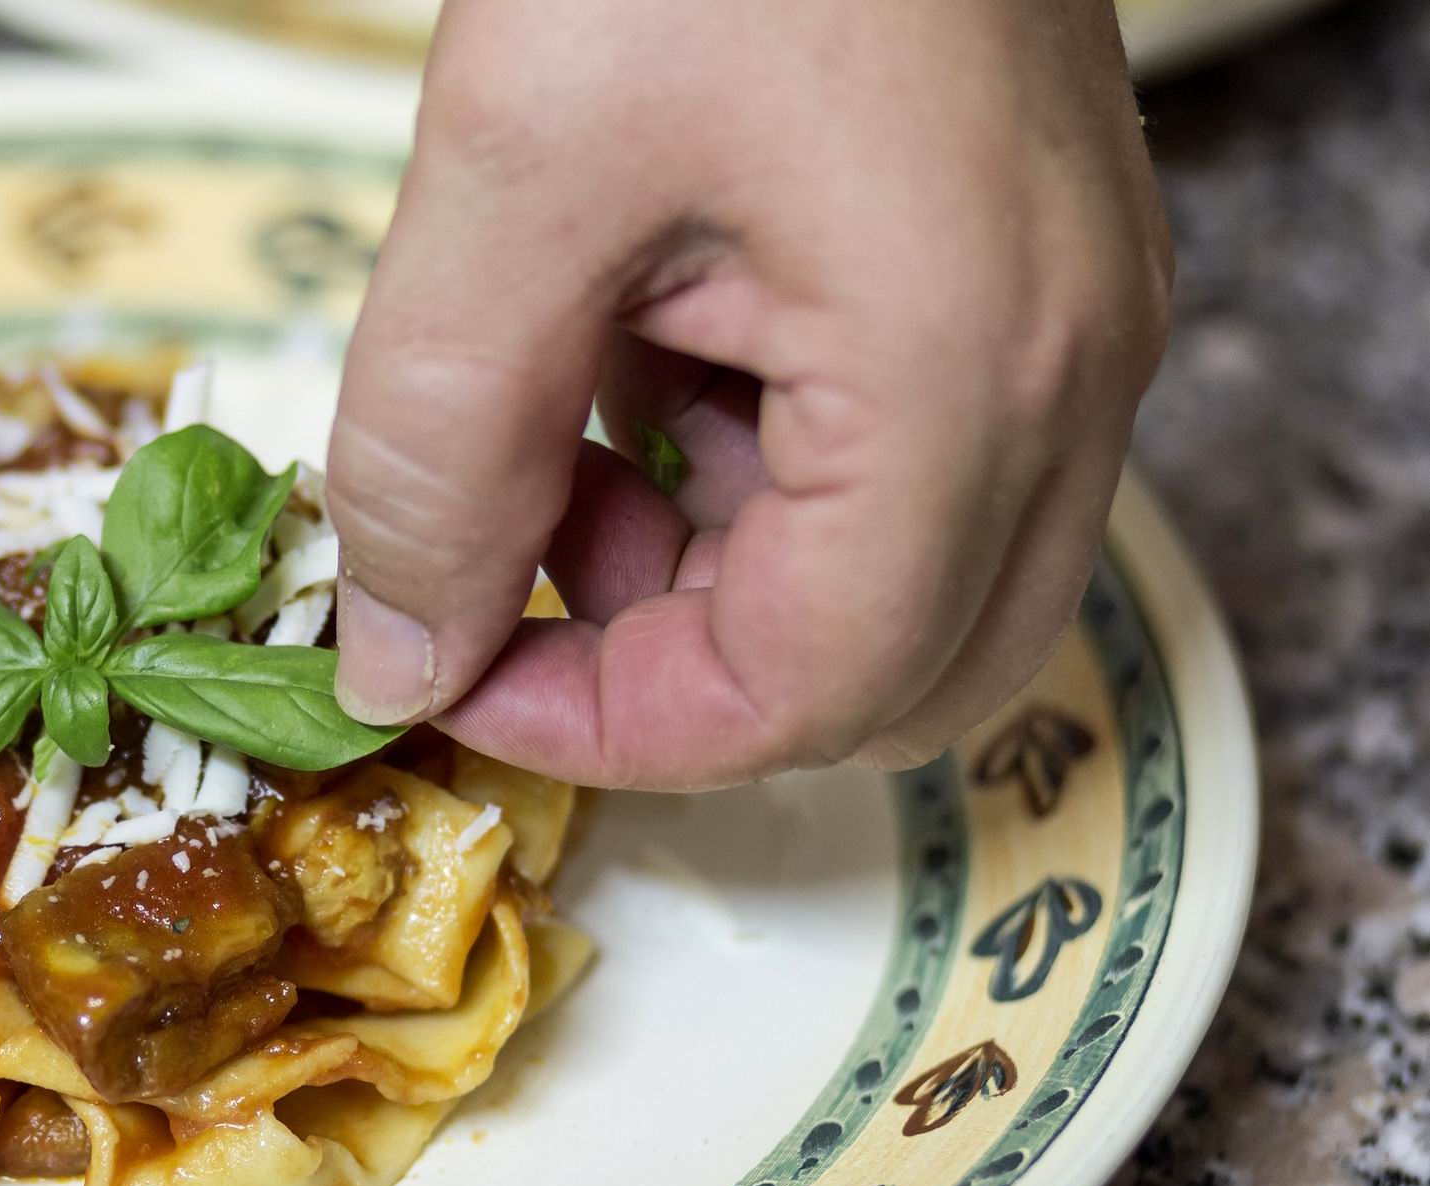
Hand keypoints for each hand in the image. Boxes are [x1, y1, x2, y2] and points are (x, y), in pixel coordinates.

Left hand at [327, 0, 1171, 788]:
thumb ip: (437, 449)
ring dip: (700, 568)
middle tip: (501, 592)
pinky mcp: (1013, 269)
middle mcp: (1065, 365)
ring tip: (538, 445)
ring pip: (897, 576)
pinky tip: (617, 364)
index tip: (460, 680)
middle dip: (675, 673)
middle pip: (895, 671)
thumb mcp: (511, 177)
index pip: (818, 687)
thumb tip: (399, 653)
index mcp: (967, 361)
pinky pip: (897, 455)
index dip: (617, 729)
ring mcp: (1062, 316)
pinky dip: (743, 466)